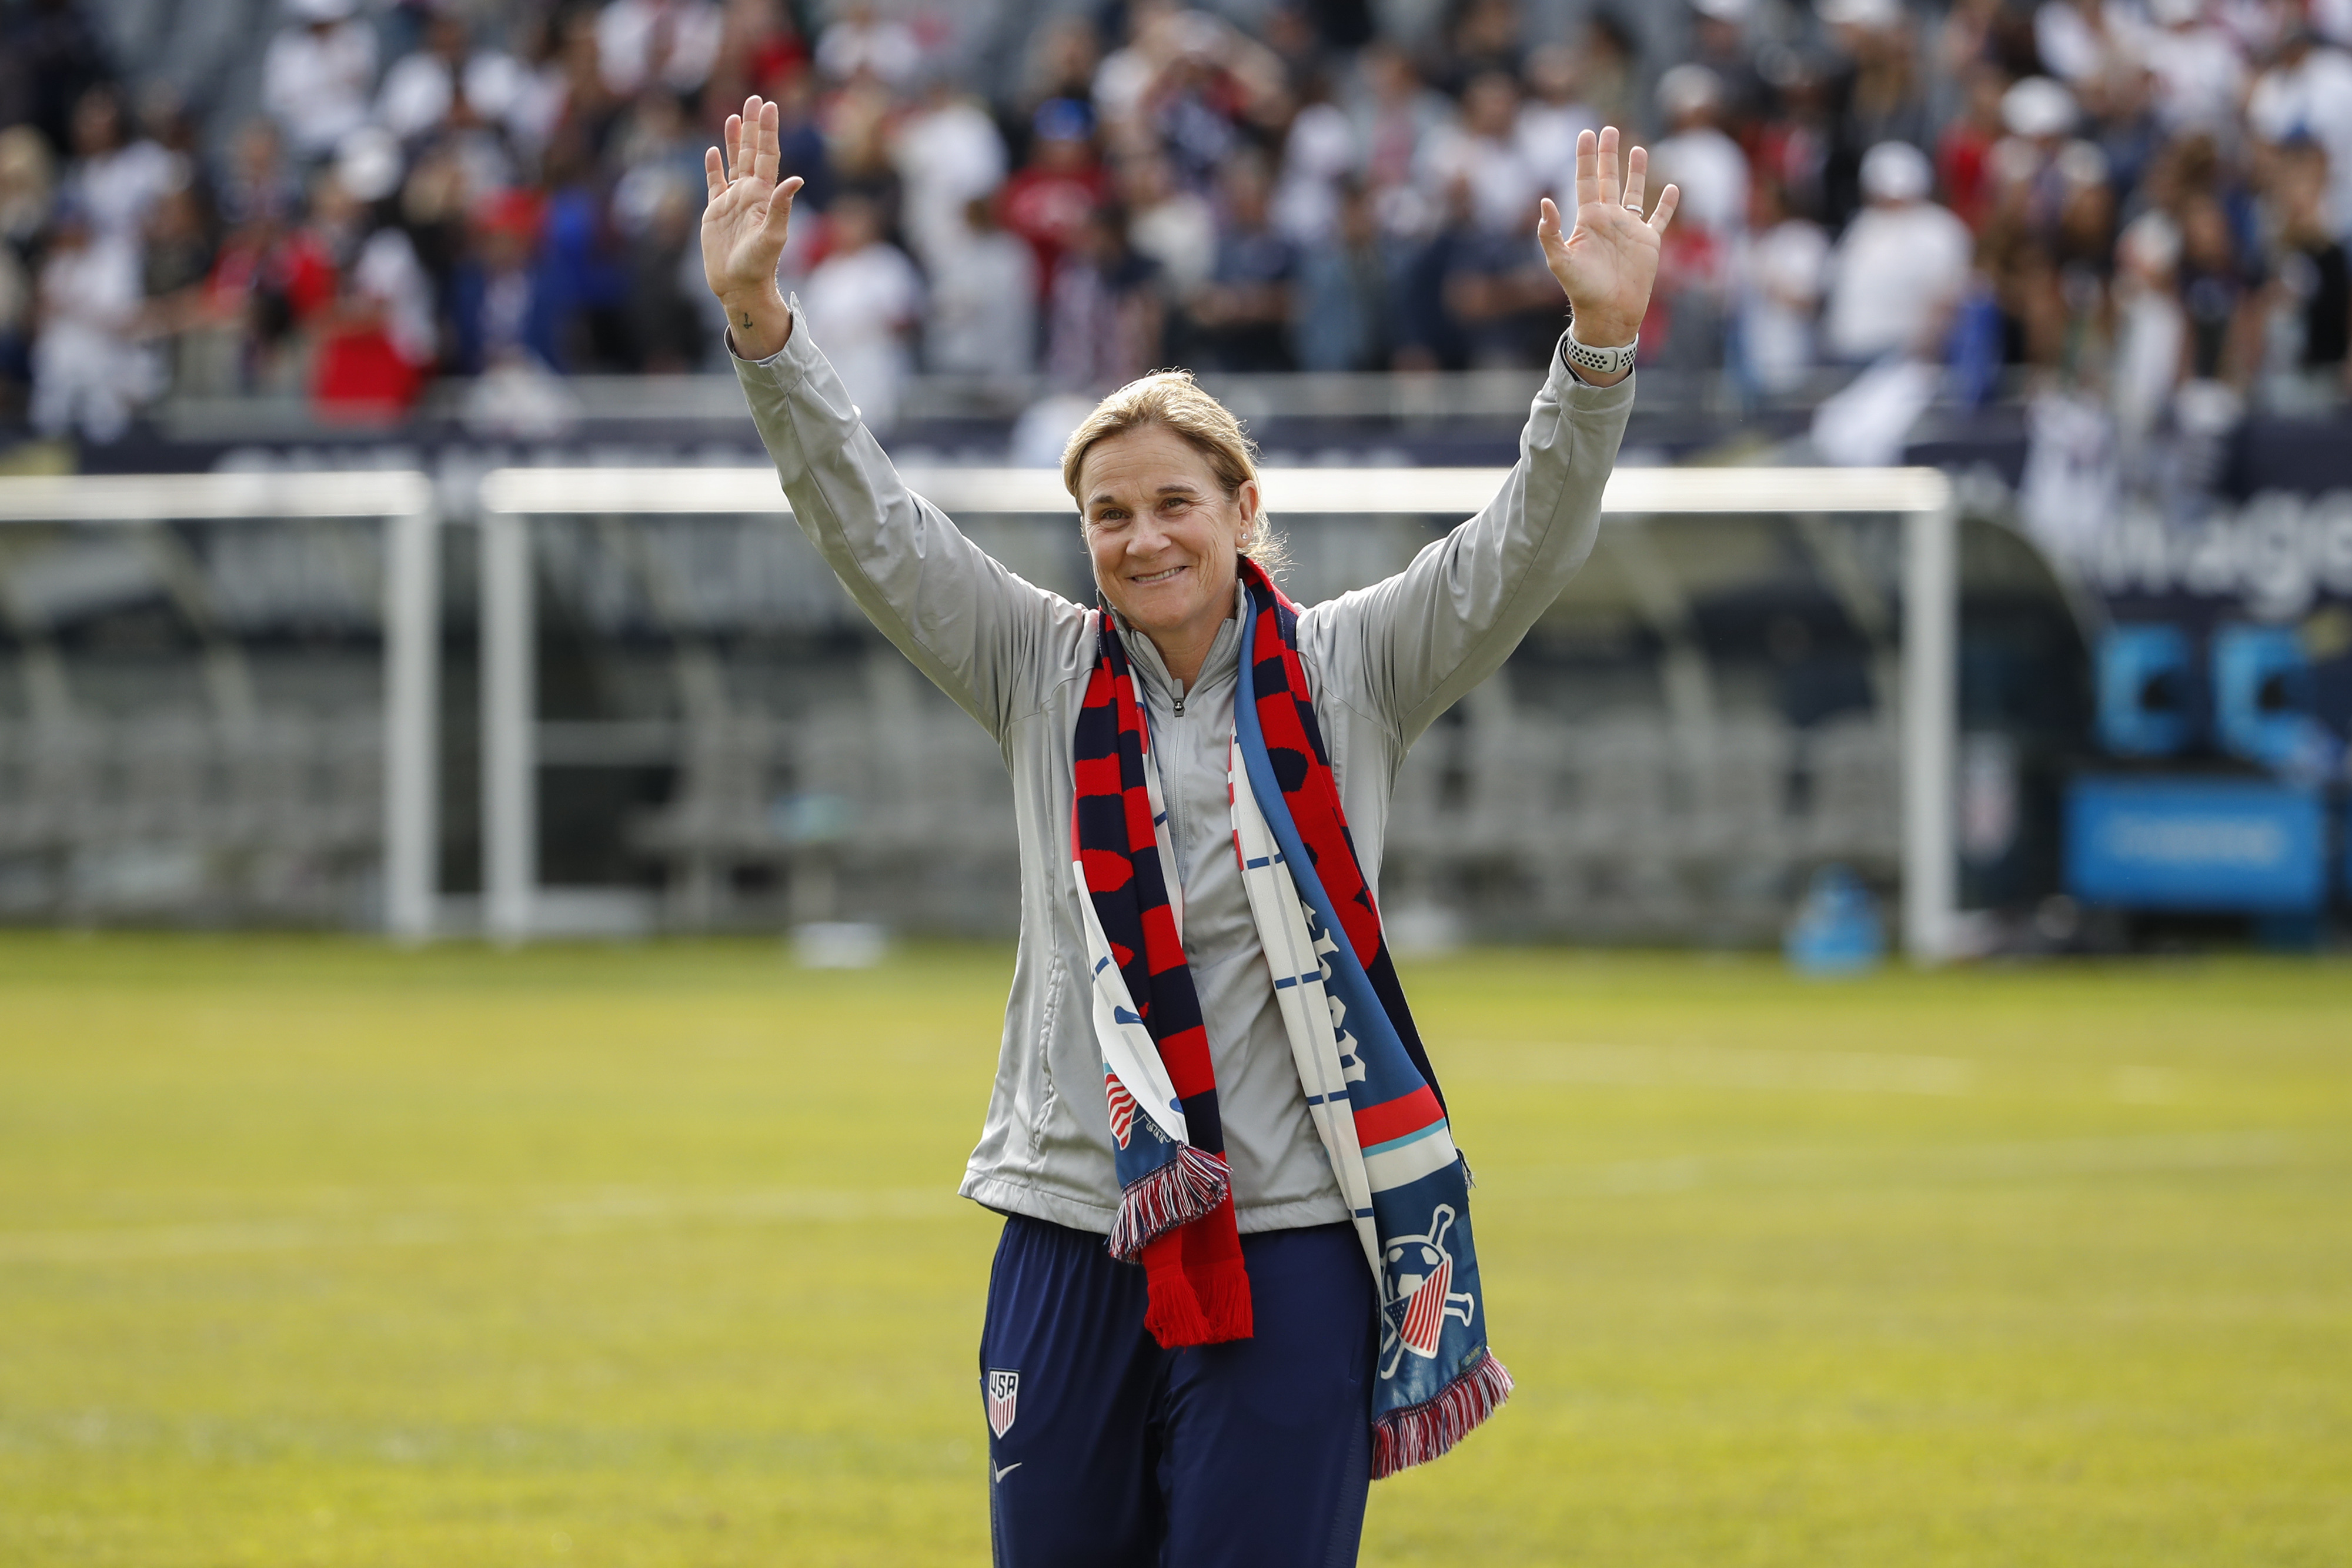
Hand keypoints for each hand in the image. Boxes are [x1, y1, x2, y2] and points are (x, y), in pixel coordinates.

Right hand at [702, 93, 803, 357]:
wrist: (739, 287)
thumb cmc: (759, 266)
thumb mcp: (773, 236)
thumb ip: (782, 207)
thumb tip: (796, 179)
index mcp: (764, 195)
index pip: (767, 156)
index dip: (767, 131)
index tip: (770, 105)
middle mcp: (750, 194)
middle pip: (751, 152)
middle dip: (753, 126)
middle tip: (755, 99)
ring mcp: (732, 202)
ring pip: (733, 163)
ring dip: (734, 140)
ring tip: (734, 116)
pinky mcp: (715, 213)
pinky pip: (714, 183)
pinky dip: (713, 167)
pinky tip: (712, 151)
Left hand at [1537, 126, 1679, 351]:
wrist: (1609, 314)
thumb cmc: (1583, 291)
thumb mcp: (1560, 262)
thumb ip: (1550, 233)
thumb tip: (1544, 202)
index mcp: (1588, 220)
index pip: (1585, 180)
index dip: (1585, 157)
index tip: (1586, 133)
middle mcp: (1608, 220)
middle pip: (1608, 179)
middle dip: (1608, 155)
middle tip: (1608, 129)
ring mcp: (1629, 229)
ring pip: (1634, 193)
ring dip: (1636, 172)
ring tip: (1638, 148)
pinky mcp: (1649, 242)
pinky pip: (1659, 218)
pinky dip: (1668, 204)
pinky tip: (1673, 188)